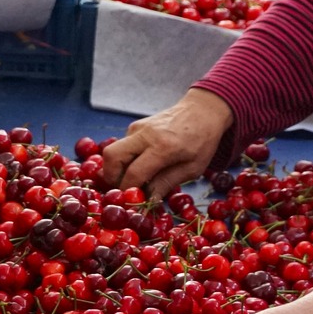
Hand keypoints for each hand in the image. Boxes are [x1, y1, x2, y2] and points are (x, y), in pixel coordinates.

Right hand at [100, 88, 232, 196]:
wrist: (201, 111)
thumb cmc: (202, 141)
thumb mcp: (192, 169)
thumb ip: (166, 183)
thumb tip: (147, 200)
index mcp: (163, 147)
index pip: (134, 172)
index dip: (129, 190)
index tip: (132, 202)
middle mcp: (145, 134)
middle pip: (112, 156)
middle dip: (111, 177)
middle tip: (122, 189)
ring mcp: (137, 127)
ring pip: (113, 150)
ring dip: (117, 167)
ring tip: (134, 179)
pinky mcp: (135, 125)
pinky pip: (122, 145)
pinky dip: (125, 158)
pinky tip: (141, 164)